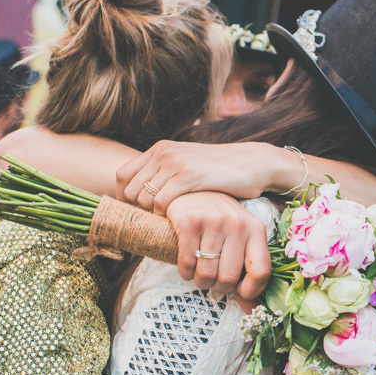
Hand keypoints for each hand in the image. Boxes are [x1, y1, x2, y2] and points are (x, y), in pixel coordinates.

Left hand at [117, 141, 285, 214]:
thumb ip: (166, 174)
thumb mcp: (188, 166)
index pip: (123, 176)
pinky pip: (161, 201)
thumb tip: (146, 195)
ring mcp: (175, 163)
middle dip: (136, 211)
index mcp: (160, 149)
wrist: (252, 163)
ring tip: (165, 224)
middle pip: (129, 190)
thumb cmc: (221, 171)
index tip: (137, 214)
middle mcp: (163, 153)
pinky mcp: (189, 176)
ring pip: (143, 198)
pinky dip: (164, 216)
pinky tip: (177, 221)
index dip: (124, 198)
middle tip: (152, 224)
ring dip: (151, 216)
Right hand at [166, 192, 270, 297]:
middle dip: (218, 287)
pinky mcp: (190, 221)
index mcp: (256, 230)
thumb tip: (252, 313)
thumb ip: (247, 273)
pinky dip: (185, 272)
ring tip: (199, 273)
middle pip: (230, 278)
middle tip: (213, 280)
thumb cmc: (218, 222)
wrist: (191, 191)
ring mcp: (214, 221)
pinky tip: (186, 265)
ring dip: (200, 281)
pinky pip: (187, 263)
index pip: (262, 272)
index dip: (250, 291)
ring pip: (207, 274)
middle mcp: (238, 224)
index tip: (238, 291)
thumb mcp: (239, 241)